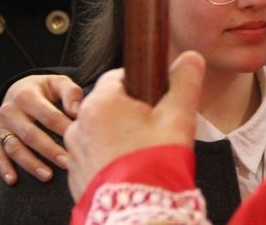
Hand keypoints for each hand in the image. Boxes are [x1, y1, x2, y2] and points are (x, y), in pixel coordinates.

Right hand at [0, 74, 82, 183]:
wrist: (19, 89)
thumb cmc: (46, 89)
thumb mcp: (59, 83)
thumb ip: (71, 93)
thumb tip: (77, 112)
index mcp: (26, 95)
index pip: (47, 115)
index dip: (63, 129)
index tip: (78, 141)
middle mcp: (9, 111)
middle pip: (30, 135)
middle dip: (50, 151)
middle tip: (67, 163)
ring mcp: (0, 126)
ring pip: (14, 148)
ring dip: (30, 164)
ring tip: (48, 176)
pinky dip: (4, 168)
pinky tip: (13, 181)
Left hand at [65, 52, 204, 200]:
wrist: (139, 213)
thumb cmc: (155, 161)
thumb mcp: (178, 116)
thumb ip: (185, 82)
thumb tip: (190, 57)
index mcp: (101, 103)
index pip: (118, 76)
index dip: (141, 84)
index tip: (157, 100)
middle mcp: (79, 124)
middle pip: (109, 106)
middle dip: (131, 113)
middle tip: (155, 130)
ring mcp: (75, 152)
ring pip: (100, 132)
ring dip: (118, 137)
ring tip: (143, 153)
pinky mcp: (75, 176)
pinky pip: (94, 158)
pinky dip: (110, 159)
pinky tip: (130, 170)